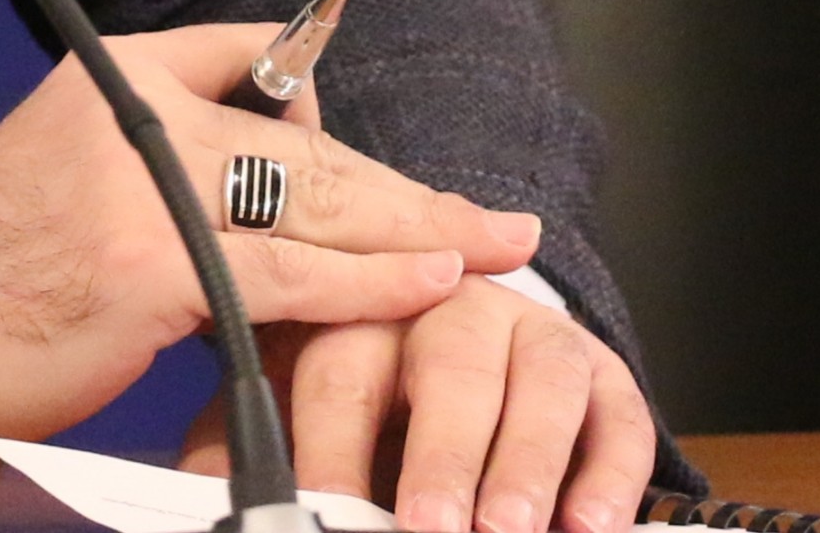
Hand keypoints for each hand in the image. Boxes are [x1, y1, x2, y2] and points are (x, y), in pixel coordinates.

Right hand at [0, 23, 543, 462]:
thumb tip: (282, 152)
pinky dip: (375, 281)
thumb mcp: (65, 159)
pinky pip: (296, 275)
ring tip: (494, 245)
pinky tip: (433, 279)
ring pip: (318, 206)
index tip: (402, 151)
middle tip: (494, 215)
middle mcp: (142, 111)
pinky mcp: (160, 267)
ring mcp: (151, 187)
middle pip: (312, 144)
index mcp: (121, 73)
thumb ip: (160, 141)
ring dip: (419, 231)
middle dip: (411, 188)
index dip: (343, 104)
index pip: (260, 57)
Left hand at [238, 279, 656, 532]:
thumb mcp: (286, 401)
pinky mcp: (599, 368)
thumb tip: (201, 501)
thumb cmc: (353, 384)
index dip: (333, 447)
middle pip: (453, 363)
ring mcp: (532, 332)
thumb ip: (240, 447)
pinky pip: (618, 411)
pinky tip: (591, 526)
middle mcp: (453, 308)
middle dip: (446, 453)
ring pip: (542, 375)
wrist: (444, 328)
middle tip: (433, 527)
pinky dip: (611, 472)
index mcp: (361, 309)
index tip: (322, 512)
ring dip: (528, 459)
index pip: (342, 370)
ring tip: (508, 530)